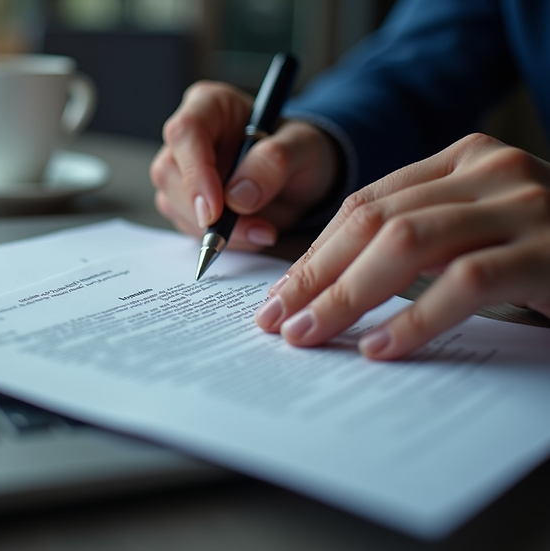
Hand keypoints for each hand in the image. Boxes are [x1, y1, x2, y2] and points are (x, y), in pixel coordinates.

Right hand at [150, 80, 338, 248]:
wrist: (300, 179)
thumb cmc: (297, 150)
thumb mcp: (304, 146)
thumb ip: (276, 161)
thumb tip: (238, 196)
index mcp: (210, 105)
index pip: (186, 131)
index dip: (195, 171)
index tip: (216, 209)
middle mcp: (187, 136)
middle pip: (169, 173)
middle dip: (204, 211)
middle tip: (251, 230)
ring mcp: (181, 170)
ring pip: (173, 204)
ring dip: (215, 231)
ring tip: (262, 231)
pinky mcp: (184, 201)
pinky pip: (187, 226)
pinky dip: (219, 239)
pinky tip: (251, 234)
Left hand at [255, 133, 549, 359]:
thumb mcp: (481, 233)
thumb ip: (422, 241)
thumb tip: (331, 290)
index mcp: (465, 161)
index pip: (365, 203)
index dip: (315, 252)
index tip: (280, 295)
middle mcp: (491, 172)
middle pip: (373, 221)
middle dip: (317, 276)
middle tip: (279, 321)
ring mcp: (524, 205)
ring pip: (405, 245)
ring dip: (346, 296)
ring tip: (310, 335)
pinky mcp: (548, 250)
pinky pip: (464, 283)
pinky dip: (414, 320)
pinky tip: (380, 347)